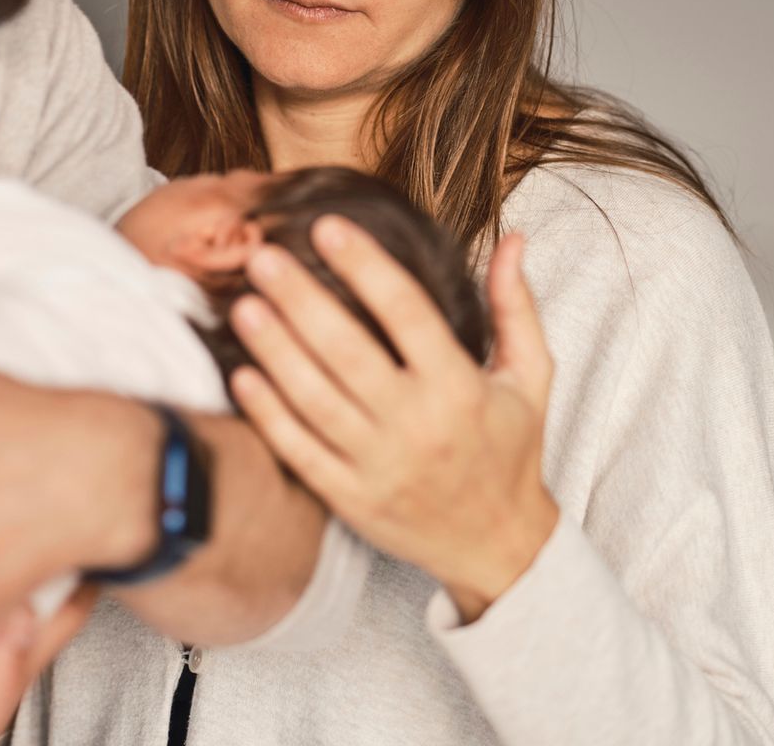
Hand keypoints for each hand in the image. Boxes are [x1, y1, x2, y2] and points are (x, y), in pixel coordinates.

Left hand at [228, 220, 560, 623]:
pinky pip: (300, 452)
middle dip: (300, 300)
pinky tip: (242, 376)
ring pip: (315, 400)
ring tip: (244, 306)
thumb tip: (513, 238)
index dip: (365, 266)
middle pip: (347, 351)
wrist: (498, 546)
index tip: (327, 227)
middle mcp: (417, 425)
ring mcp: (378, 466)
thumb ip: (515, 306)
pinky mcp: (350, 499)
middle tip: (262, 256)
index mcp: (459, 387)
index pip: (406, 312)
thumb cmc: (510, 449)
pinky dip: (268, 415)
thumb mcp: (531, 377)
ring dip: (275, 351)